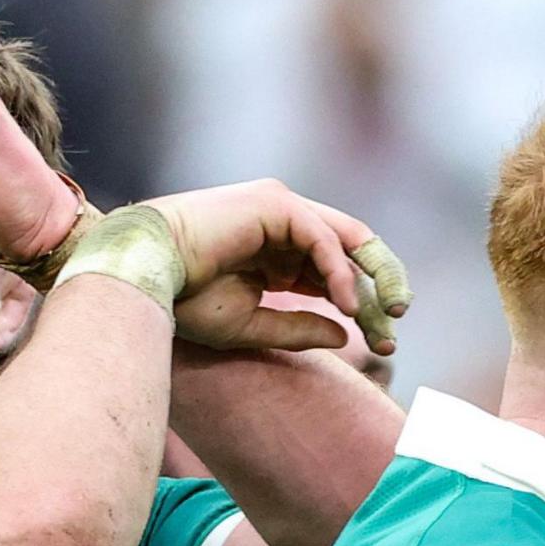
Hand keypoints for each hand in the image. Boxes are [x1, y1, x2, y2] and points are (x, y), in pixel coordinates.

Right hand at [143, 180, 410, 354]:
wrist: (145, 274)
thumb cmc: (184, 299)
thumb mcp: (251, 323)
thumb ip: (298, 328)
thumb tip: (345, 335)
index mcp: (277, 251)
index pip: (336, 271)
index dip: (365, 304)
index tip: (385, 341)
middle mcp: (283, 223)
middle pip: (353, 247)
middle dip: (383, 283)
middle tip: (399, 319)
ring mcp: (280, 208)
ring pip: (347, 238)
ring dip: (372, 278)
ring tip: (384, 317)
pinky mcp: (274, 204)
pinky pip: (323, 237)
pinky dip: (340, 271)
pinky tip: (348, 305)